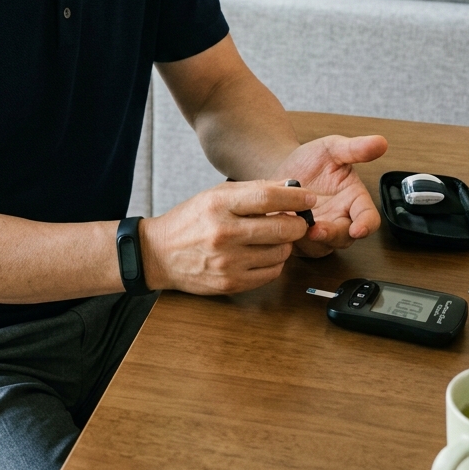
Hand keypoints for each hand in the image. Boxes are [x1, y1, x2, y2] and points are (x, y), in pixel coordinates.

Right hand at [140, 181, 315, 294]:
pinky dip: (274, 262)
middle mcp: (223, 233)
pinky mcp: (231, 283)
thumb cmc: (190, 221)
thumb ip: (251, 190)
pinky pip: (271, 273)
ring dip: (285, 244)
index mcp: (218, 204)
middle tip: (297, 220)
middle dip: (297, 223)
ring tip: (273, 237)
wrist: (159, 254)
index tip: (309, 197)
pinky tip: (263, 253)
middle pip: (281, 227)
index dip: (295, 197)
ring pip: (280, 252)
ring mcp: (228, 261)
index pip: (268, 197)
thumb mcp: (214, 195)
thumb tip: (290, 186)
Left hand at [271, 134, 387, 256]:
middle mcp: (339, 219)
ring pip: (321, 246)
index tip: (359, 228)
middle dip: (332, 235)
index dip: (366, 225)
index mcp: (354, 200)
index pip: (369, 218)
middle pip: (345, 238)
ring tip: (295, 224)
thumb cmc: (311, 161)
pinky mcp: (300, 239)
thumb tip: (380, 142)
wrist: (282, 168)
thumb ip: (355, 148)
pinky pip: (298, 247)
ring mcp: (320, 232)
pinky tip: (280, 224)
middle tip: (316, 229)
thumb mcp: (331, 149)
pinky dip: (290, 239)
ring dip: (309, 240)